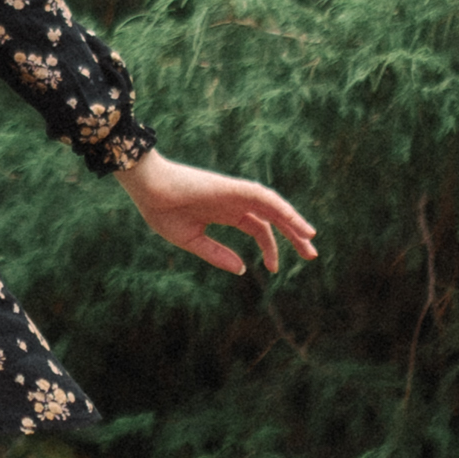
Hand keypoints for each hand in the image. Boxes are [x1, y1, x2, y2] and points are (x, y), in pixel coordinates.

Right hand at [120, 149, 316, 278]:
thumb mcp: (192, 241)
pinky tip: (295, 221)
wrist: (147, 189)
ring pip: (273, 208)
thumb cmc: (161, 210)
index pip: (258, 229)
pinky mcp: (232, 188)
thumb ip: (217, 255)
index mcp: (225, 213)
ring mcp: (235, 194)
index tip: (274, 269)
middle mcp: (234, 202)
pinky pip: (264, 197)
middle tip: (311, 255)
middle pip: (272, 219)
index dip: (270, 248)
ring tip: (311, 239)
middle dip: (292, 236)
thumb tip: (243, 269)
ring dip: (294, 222)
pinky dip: (281, 208)